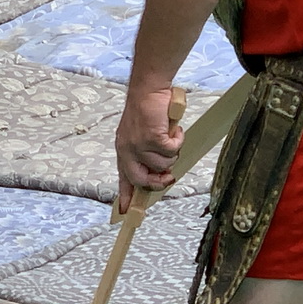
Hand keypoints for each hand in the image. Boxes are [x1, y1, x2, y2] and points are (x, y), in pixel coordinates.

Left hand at [115, 87, 183, 212]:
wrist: (148, 90)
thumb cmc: (148, 111)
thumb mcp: (141, 135)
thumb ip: (147, 154)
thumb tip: (162, 173)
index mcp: (124, 150)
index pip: (124, 178)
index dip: (126, 196)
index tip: (125, 213)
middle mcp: (127, 150)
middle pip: (142, 180)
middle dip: (159, 181)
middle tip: (169, 175)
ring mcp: (138, 145)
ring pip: (164, 164)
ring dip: (172, 151)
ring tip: (168, 135)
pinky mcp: (151, 138)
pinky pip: (173, 150)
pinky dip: (178, 139)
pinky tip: (173, 128)